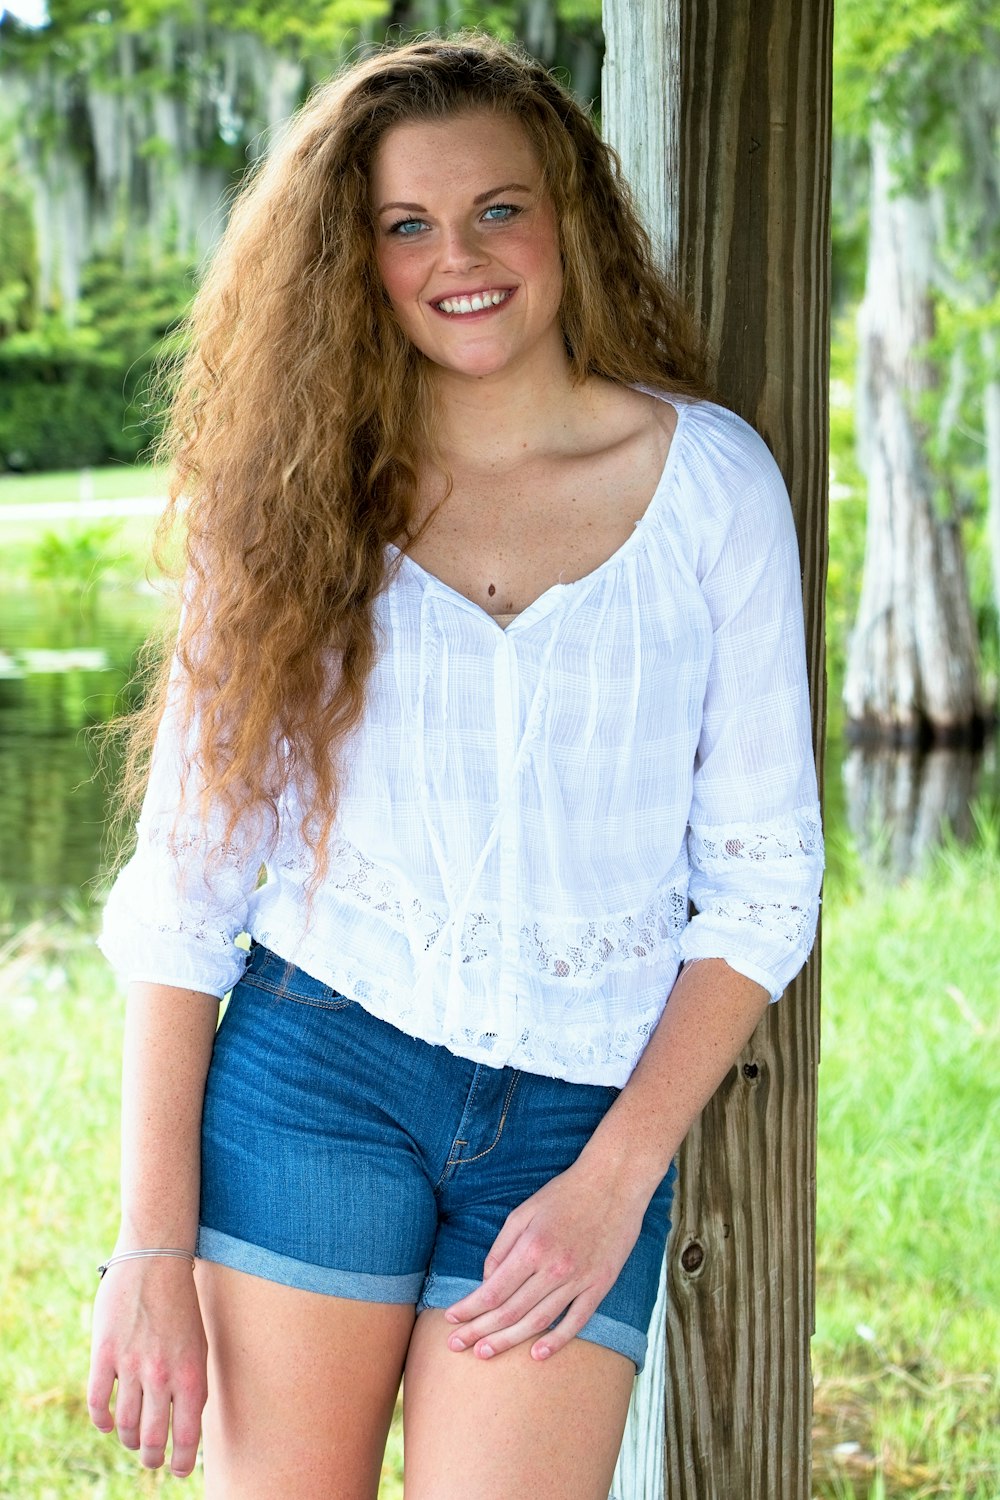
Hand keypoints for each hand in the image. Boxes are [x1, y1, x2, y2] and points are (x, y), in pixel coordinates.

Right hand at [87, 1257, 207, 1475]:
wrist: (156, 1262)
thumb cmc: (182, 1305)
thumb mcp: (198, 1345)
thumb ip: (191, 1383)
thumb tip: (185, 1424)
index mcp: (192, 1374)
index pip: (186, 1435)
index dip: (181, 1461)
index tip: (178, 1470)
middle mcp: (162, 1375)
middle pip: (153, 1439)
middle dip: (153, 1457)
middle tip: (153, 1460)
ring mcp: (131, 1366)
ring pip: (126, 1425)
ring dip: (130, 1439)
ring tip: (134, 1440)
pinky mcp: (105, 1354)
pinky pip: (99, 1402)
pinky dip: (102, 1421)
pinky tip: (107, 1423)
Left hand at [443, 1160, 648, 1361]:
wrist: (614, 1182)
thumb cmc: (564, 1193)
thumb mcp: (524, 1211)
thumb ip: (501, 1247)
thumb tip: (486, 1281)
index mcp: (532, 1248)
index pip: (493, 1291)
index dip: (470, 1309)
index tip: (451, 1320)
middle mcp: (554, 1269)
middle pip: (510, 1311)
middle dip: (479, 1331)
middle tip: (457, 1346)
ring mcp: (579, 1280)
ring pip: (538, 1321)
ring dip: (509, 1341)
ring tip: (484, 1353)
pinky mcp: (600, 1285)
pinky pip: (576, 1321)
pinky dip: (556, 1341)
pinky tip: (536, 1354)